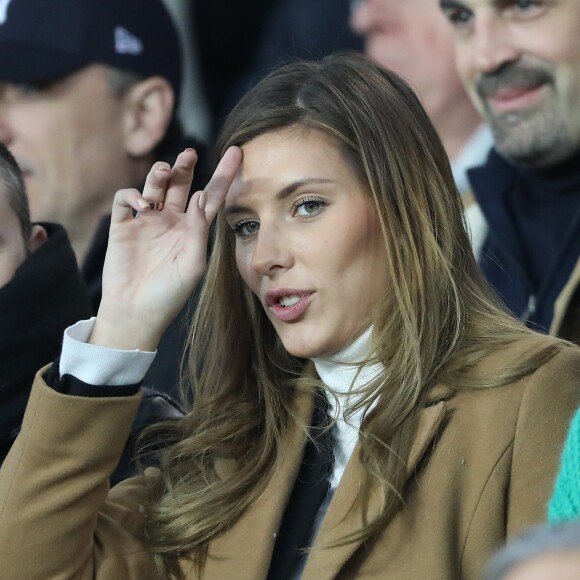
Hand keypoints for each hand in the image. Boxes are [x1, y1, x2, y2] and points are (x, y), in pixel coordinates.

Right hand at [90, 147, 241, 350]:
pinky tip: (143, 204)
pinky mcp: (122, 227)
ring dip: (159, 174)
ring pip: (154, 187)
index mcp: (192, 230)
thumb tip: (200, 195)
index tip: (237, 152)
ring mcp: (146, 222)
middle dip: (185, 167)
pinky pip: (125, 200)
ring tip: (165, 171)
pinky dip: (132, 195)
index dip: (223, 175)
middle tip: (189, 154)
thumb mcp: (193, 264)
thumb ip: (198, 230)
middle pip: (180, 185)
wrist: (136, 313)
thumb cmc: (169, 294)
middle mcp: (171, 222)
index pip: (211, 197)